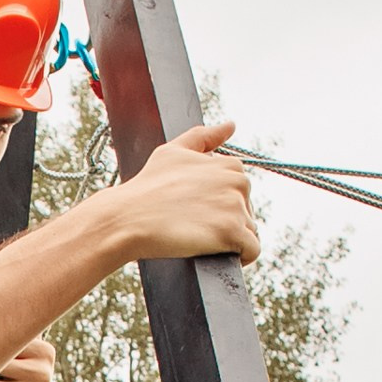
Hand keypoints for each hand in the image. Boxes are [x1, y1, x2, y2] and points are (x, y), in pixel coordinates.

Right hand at [115, 119, 258, 265]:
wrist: (129, 218)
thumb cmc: (147, 186)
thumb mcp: (172, 152)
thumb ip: (204, 137)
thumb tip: (231, 125)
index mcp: (229, 164)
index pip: (239, 191)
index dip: (218, 204)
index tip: (197, 211)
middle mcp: (238, 182)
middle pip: (247, 211)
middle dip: (227, 221)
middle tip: (194, 226)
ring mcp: (235, 207)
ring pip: (249, 230)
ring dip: (230, 239)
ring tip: (201, 240)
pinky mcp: (231, 232)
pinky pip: (252, 249)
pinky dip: (242, 256)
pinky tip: (222, 255)